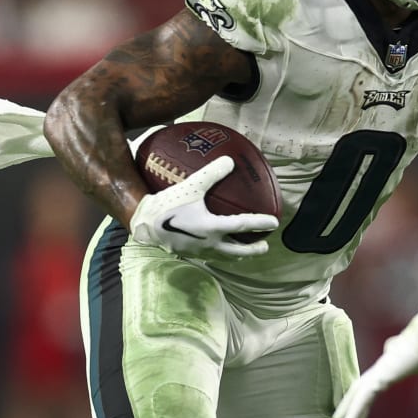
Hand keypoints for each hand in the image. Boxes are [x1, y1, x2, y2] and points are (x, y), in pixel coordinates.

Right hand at [128, 156, 277, 258]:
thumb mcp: (190, 186)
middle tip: (265, 246)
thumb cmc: (167, 205)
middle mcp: (208, 244)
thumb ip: (211, 173)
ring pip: (224, 256)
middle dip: (253, 250)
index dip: (259, 223)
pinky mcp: (188, 254)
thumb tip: (230, 161)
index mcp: (211, 228)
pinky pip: (210, 256)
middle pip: (237, 251)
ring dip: (238, 255)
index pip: (242, 226)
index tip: (274, 223)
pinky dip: (220, 253)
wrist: (143, 224)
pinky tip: (218, 248)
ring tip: (245, 252)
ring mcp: (198, 251)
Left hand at [333, 304, 417, 417]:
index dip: (367, 398)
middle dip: (353, 406)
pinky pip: (364, 396)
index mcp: (398, 361)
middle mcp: (387, 362)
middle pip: (364, 388)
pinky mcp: (383, 372)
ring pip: (360, 393)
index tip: (361, 411)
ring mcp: (383, 366)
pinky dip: (355, 412)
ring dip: (351, 413)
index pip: (377, 383)